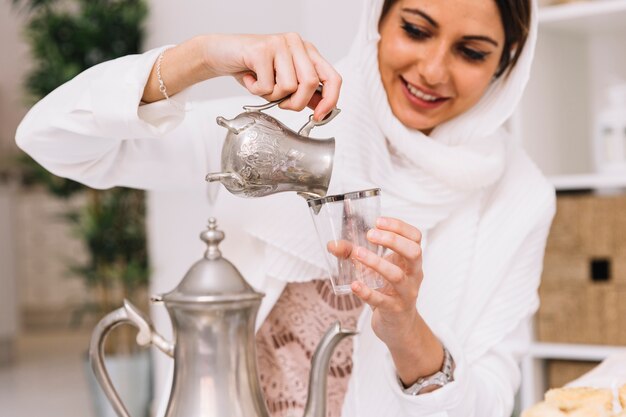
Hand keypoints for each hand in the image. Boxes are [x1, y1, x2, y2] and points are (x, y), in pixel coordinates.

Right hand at [203, 33, 341, 120]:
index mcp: (307, 51)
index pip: (332, 77)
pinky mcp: (262, 50)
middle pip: (311, 84)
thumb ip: (303, 93)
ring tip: (261, 85)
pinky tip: (249, 79)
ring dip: (272, 95)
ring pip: (289, 86)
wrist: (221, 54)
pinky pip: (267, 86)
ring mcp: (280, 44)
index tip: (320, 116)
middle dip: (296, 103)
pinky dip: (256, 90)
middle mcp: (296, 43)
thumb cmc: (252, 68)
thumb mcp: (281, 82)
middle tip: (281, 103)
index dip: (330, 100)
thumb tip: (322, 110)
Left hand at [348, 217, 423, 348]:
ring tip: (358, 254)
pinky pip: (382, 300)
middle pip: (414, 252)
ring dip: (376, 263)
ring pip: (397, 275)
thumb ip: (353, 254)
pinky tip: (355, 285)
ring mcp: (405, 293)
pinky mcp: (394, 310)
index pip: (414, 237)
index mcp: (410, 260)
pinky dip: (367, 292)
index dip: (399, 226)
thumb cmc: (388, 291)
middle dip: (393, 240)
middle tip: (370, 234)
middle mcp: (413, 275)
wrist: (398, 326)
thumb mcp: (375, 269)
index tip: (378, 222)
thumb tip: (333, 245)